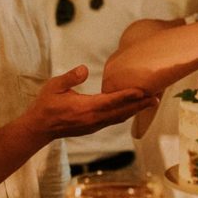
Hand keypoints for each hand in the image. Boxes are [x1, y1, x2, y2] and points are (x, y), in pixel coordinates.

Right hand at [23, 66, 156, 140]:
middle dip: (140, 105)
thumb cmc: (46, 104)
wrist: (40, 128)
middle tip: (157, 97)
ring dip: (136, 110)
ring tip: (151, 102)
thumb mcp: (54, 86)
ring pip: (120, 118)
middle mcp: (93, 119)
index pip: (111, 101)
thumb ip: (70, 78)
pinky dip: (126, 114)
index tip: (143, 91)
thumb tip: (84, 69)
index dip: (128, 96)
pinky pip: (114, 120)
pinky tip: (134, 108)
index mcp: (85, 108)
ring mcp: (94, 125)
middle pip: (122, 111)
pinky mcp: (93, 127)